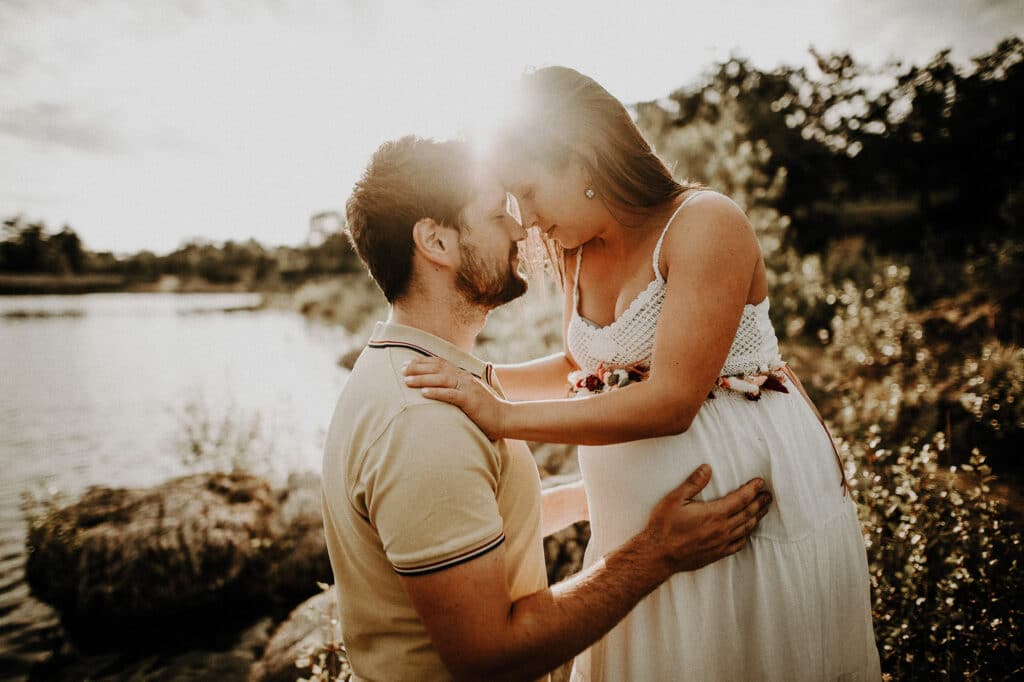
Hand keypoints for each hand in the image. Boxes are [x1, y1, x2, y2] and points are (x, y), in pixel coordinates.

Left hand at [404, 357, 508, 439]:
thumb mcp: (469, 393)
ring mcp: (468, 388)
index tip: (406, 364)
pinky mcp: (470, 401)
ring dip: (423, 379)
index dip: (422, 362)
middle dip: (418, 368)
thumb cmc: (484, 409)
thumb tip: (438, 386)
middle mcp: (465, 378)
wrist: (504, 418)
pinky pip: (451, 395)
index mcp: (464, 375)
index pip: (440, 363)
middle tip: (402, 370)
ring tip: (407, 381)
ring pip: (442, 379)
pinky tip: (424, 394)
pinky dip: (437, 393)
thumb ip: (456, 387)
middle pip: (438, 368)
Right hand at [642, 464, 771, 574]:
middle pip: (747, 513)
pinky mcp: (717, 554)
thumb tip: (707, 468)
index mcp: (714, 513)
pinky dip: (746, 535)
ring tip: (763, 510)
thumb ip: (693, 483)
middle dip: (759, 502)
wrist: (659, 555)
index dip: (752, 489)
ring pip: (746, 528)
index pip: (740, 499)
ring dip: (756, 517)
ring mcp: (721, 543)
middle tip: (768, 495)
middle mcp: (722, 529)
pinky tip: (747, 532)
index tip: (760, 482)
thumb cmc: (664, 526)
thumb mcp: (675, 499)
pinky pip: (738, 544)